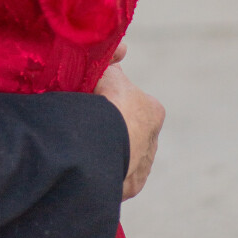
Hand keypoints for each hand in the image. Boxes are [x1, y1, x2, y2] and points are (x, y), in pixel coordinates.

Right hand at [95, 60, 163, 199]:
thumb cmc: (105, 105)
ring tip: (84, 151)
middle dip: (111, 132)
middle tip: (85, 129)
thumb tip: (120, 49)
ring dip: (107, 155)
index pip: (132, 104)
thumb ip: (112, 61)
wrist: (101, 147)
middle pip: (128, 133)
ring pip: (123, 159)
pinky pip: (114, 181)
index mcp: (153, 112)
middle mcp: (153, 142)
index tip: (93, 104)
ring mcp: (142, 168)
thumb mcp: (106, 73)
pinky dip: (101, 175)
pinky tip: (86, 168)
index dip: (111, 102)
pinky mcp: (130, 188)